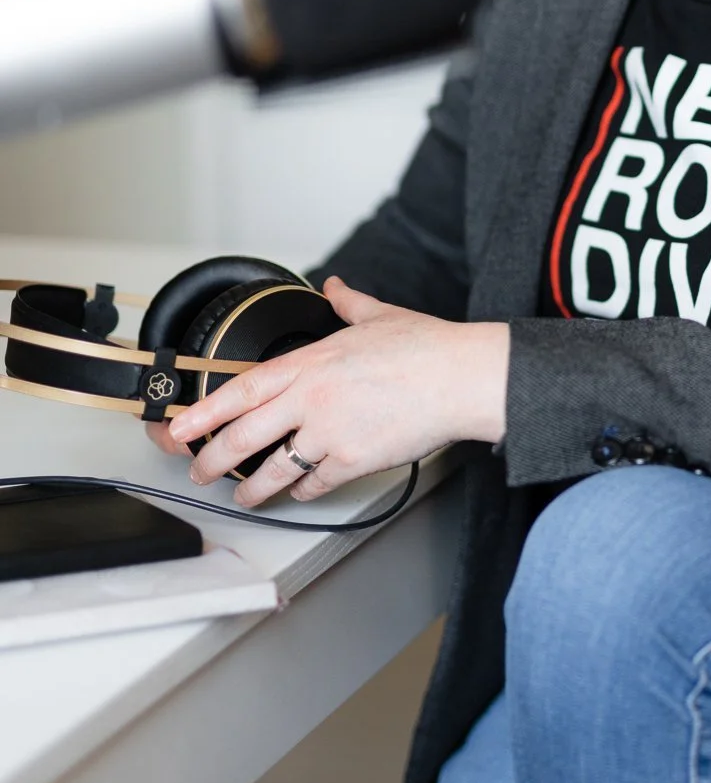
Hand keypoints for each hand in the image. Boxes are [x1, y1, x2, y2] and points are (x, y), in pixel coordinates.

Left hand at [163, 277, 508, 508]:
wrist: (460, 379)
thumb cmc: (427, 349)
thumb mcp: (380, 315)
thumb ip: (349, 303)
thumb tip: (336, 286)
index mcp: (309, 363)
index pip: (240, 390)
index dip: (203, 413)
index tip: (178, 427)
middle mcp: (310, 399)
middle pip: (243, 438)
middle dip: (212, 460)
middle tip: (198, 470)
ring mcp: (328, 434)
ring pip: (273, 471)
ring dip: (252, 488)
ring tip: (243, 496)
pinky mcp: (352, 462)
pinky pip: (313, 484)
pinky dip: (302, 491)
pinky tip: (298, 492)